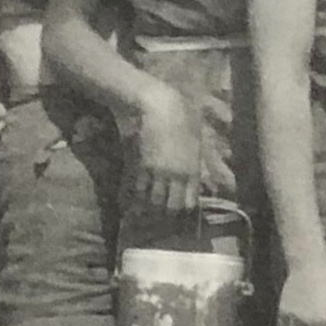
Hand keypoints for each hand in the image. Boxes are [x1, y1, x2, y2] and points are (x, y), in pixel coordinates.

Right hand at [132, 84, 200, 220]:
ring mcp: (157, 172)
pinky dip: (134, 197)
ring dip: (149, 209)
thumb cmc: (182, 118)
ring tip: (145, 214)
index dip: (185, 213)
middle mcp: (175, 175)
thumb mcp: (194, 143)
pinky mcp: (140, 165)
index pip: (190, 203)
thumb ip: (193, 165)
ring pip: (153, 201)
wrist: (158, 105)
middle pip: (171, 207)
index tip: (181, 218)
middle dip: (167, 215)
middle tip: (161, 220)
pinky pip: (137, 188)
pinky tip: (130, 202)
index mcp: (192, 170)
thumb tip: (192, 181)